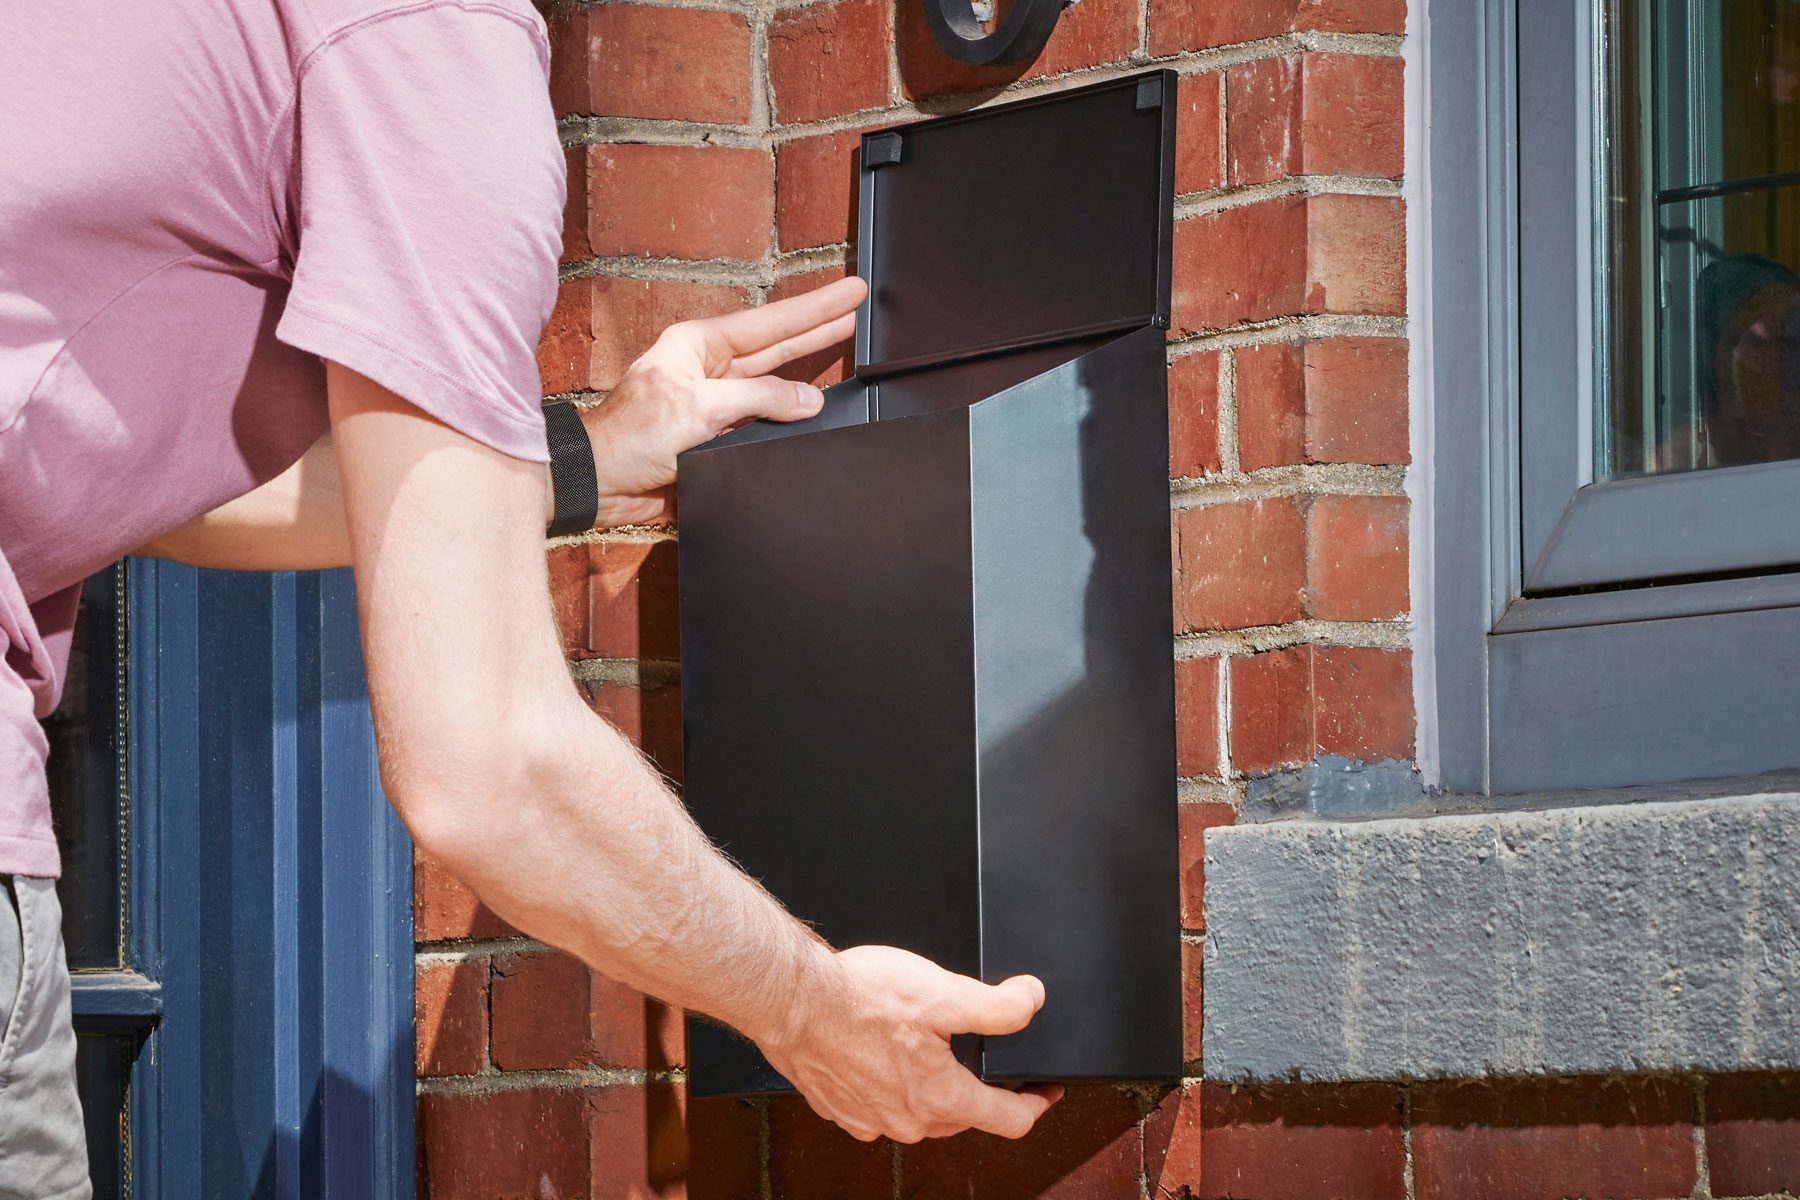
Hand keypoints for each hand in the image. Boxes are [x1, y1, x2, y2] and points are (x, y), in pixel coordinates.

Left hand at [577, 276, 867, 526]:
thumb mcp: (699, 407)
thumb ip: (759, 399)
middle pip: (778, 344)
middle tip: (858, 306)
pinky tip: (815, 411)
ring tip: (847, 343)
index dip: (815, 308)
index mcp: (699, 345)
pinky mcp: (718, 437)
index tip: (851, 293)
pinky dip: (790, 417)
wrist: (599, 483)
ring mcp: (717, 403)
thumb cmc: (628, 436)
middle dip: (819, 326)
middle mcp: (710, 369)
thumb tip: (807, 401)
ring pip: (775, 383)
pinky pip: (765, 422)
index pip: (771, 322)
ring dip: (809, 369)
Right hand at [760, 945, 1062, 1142]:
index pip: (1009, 1120)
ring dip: (933, 1089)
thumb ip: (998, 1005)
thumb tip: (1031, 1002)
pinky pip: (880, 1107)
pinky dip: (891, 1087)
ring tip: (929, 1050)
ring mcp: (870, 1121)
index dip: (1036, 1103)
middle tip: (984, 1058)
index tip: (1045, 1091)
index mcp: (941, 1099)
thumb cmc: (858, 998)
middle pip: (964, 1116)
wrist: (791, 1000)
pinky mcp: (840, 1110)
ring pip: (920, 1113)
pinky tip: (883, 1054)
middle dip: (980, 1090)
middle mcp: (907, 1122)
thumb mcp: (943, 992)